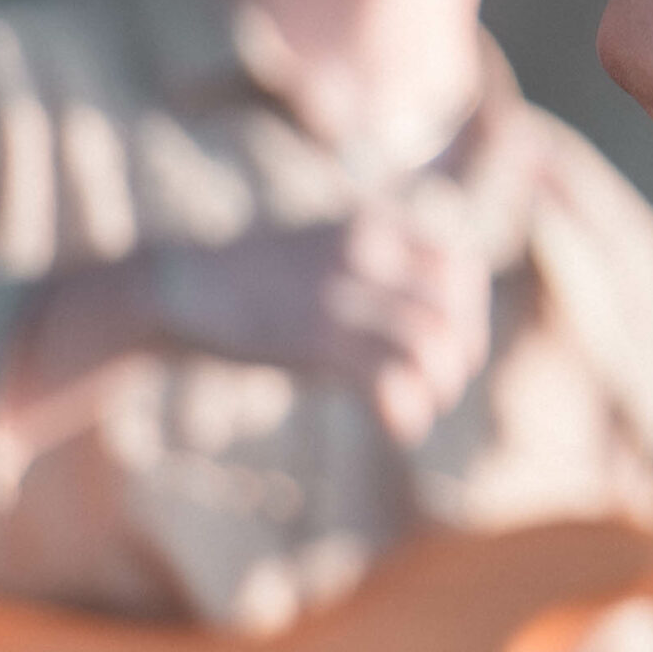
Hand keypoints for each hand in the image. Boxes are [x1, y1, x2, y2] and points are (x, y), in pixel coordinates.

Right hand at [141, 205, 499, 443]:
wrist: (182, 286)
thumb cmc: (264, 275)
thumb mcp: (332, 245)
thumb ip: (389, 268)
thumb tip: (449, 321)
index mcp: (375, 223)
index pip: (460, 264)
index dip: (470, 311)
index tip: (457, 344)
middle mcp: (365, 250)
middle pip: (453, 308)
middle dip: (461, 354)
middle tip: (444, 383)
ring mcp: (340, 294)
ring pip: (432, 344)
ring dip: (439, 387)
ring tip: (424, 407)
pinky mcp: (316, 338)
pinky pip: (390, 380)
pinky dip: (406, 413)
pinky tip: (401, 429)